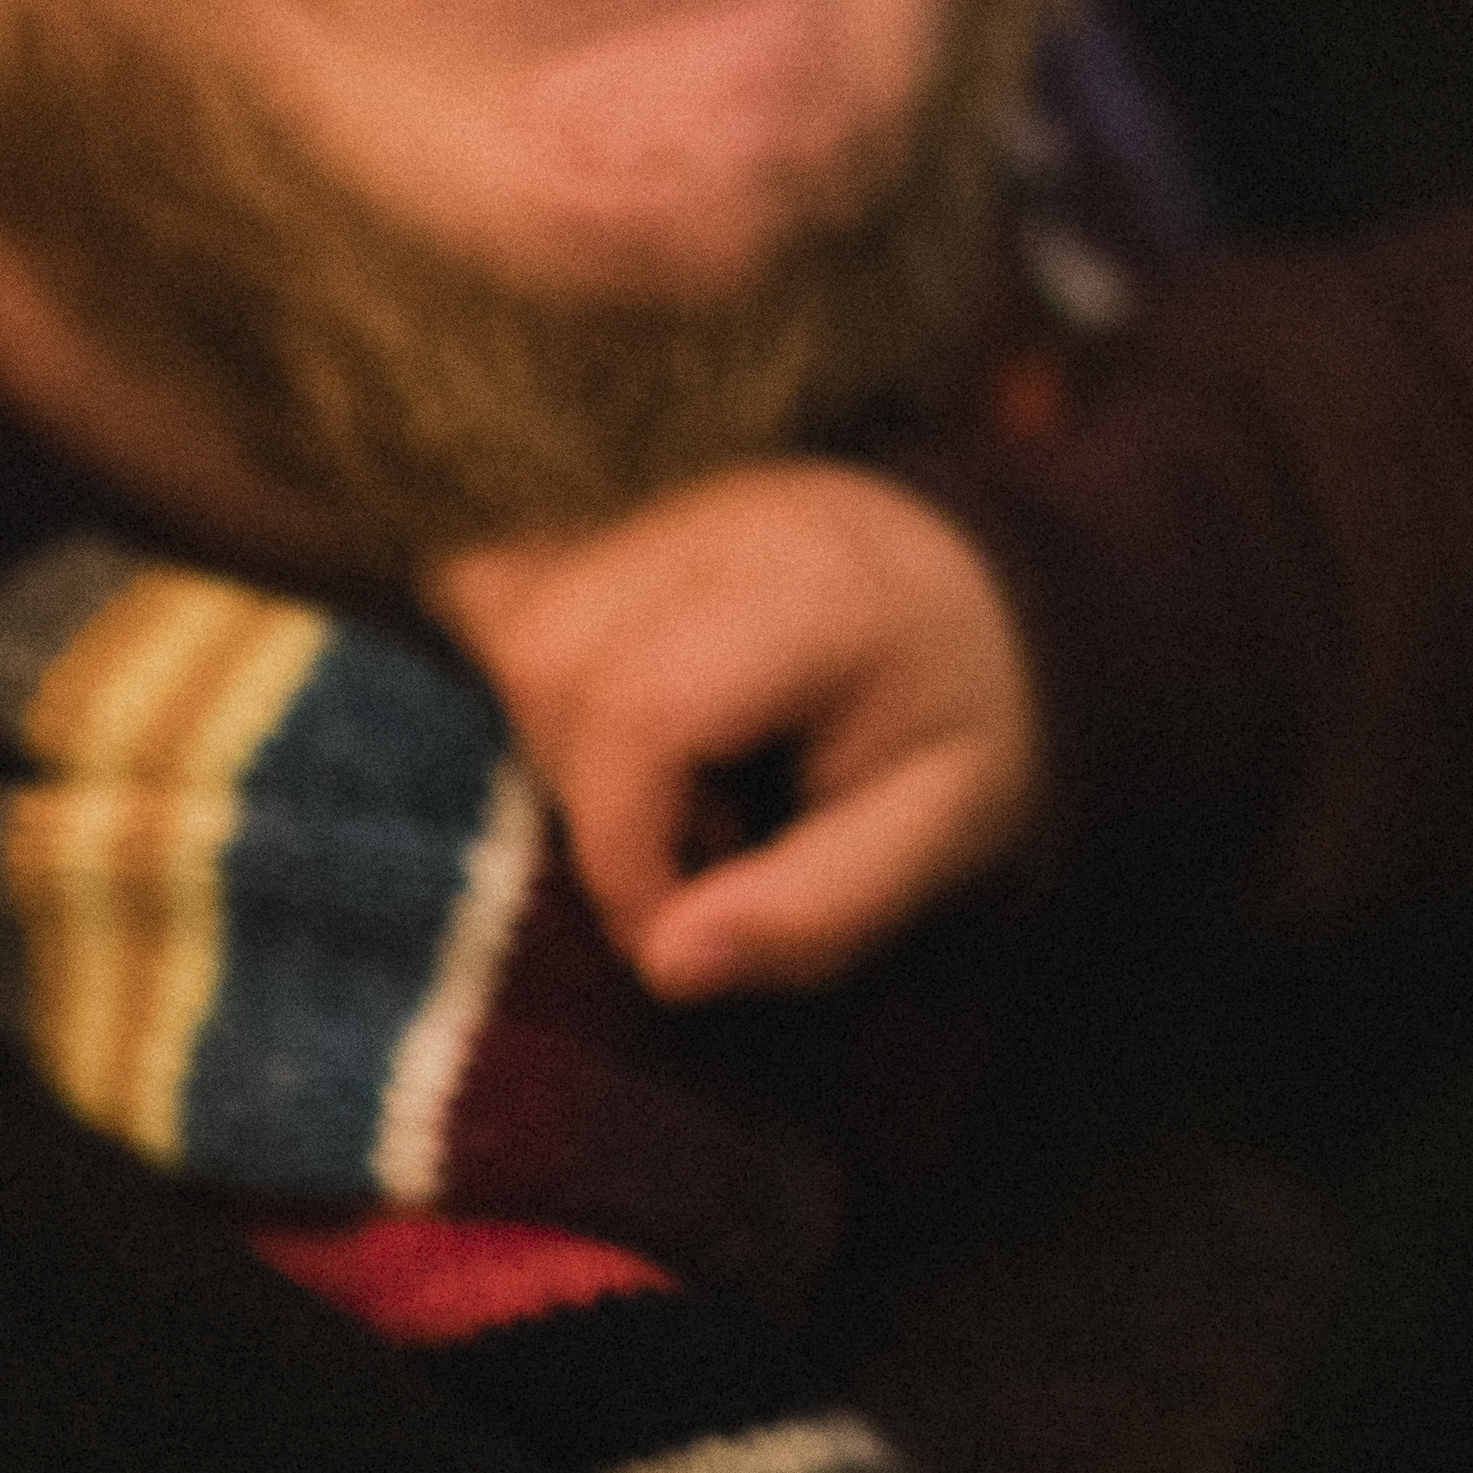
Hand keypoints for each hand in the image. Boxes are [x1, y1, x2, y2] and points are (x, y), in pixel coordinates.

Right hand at [428, 465, 1042, 1003]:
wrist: (977, 591)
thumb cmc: (958, 718)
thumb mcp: (943, 833)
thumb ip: (815, 910)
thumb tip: (663, 964)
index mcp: (811, 589)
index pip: (643, 711)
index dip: (625, 854)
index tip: (675, 932)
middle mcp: (709, 521)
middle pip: (548, 664)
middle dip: (591, 801)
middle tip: (700, 846)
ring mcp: (644, 508)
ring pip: (508, 636)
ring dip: (557, 752)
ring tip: (677, 790)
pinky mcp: (596, 522)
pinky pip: (495, 604)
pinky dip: (534, 697)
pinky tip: (622, 737)